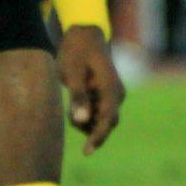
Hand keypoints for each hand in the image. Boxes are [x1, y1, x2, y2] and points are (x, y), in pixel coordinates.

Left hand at [59, 26, 122, 153]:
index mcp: (111, 88)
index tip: (86, 151)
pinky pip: (98, 112)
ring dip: (85, 121)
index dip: (98, 137)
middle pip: (107, 123)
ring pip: (101, 119)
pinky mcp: (107, 94)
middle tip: (69, 115)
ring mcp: (113, 94)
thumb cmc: (76, 51)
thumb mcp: (72, 72)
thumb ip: (78, 97)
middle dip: (88, 128)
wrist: (84, 33)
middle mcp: (117, 93)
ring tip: (70, 103)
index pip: (108, 120)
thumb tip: (82, 121)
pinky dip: (86, 114)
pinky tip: (75, 102)